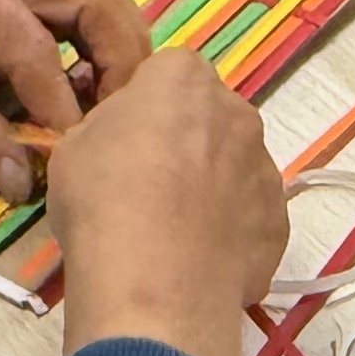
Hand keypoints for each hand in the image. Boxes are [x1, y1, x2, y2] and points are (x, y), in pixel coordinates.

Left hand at [0, 0, 156, 212]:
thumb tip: (29, 182)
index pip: (39, 43)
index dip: (60, 104)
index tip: (74, 155)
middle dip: (119, 54)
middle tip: (125, 118)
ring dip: (113, 47)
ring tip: (113, 108)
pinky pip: (72, 10)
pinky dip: (90, 48)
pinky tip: (84, 94)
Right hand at [52, 32, 285, 355]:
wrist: (152, 281)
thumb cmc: (104, 198)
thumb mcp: (75, 144)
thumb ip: (110, 126)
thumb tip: (127, 140)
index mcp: (185, 77)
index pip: (168, 73)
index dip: (145, 108)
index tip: (126, 141)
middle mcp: (236, 111)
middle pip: (209, 118)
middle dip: (186, 143)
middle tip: (149, 188)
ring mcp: (265, 168)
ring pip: (235, 168)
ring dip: (212, 189)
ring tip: (173, 234)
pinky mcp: (278, 223)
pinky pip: (251, 219)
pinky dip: (229, 234)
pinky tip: (197, 261)